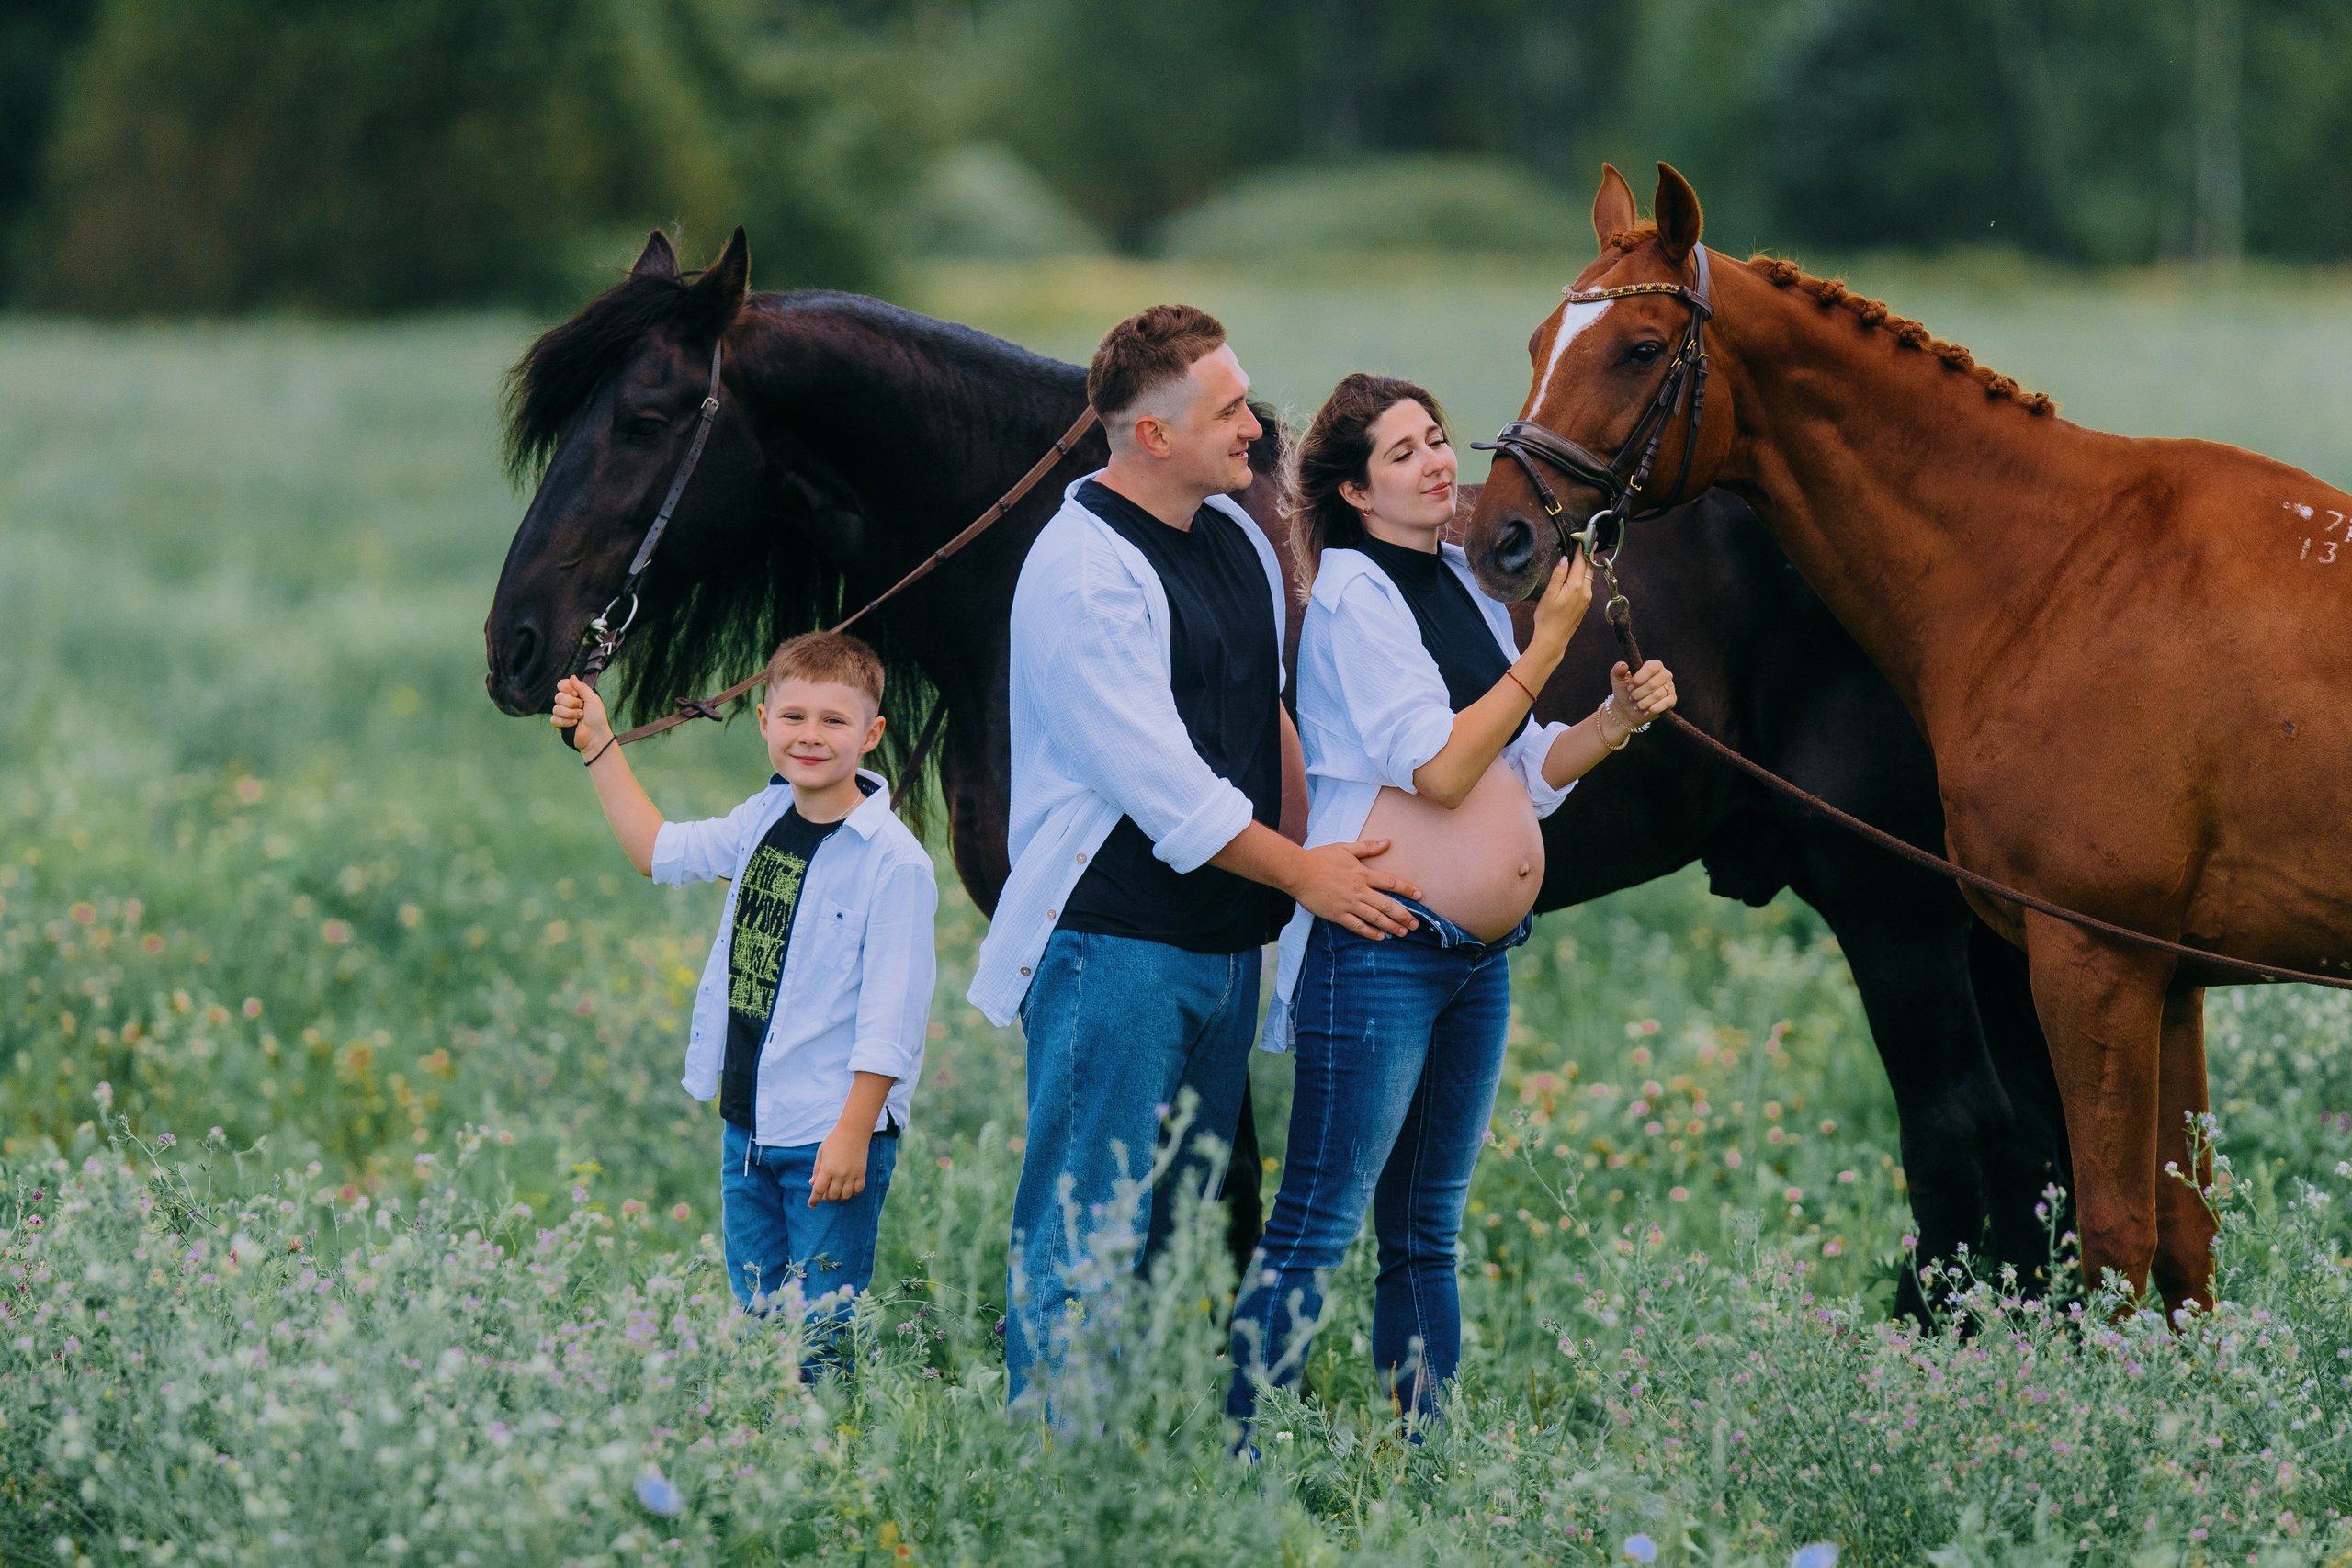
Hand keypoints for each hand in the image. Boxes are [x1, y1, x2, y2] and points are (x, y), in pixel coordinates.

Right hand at [552, 676, 610, 755]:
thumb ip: (581, 687)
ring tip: (580, 717)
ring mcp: (563, 713)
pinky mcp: (559, 724)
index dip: (567, 688)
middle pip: (558, 696)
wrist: (596, 735)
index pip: (562, 684)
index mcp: (575, 695)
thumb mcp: (592, 698)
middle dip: (571, 703)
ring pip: (556, 708)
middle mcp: (568, 703)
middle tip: (581, 707)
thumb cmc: (597, 717)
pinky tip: (574, 724)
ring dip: (570, 713)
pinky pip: (554, 719)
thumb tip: (572, 676)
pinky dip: (565, 722)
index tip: (576, 694)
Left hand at [808, 1122, 872, 1205]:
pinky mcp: (862, 1173)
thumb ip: (817, 1169)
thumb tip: (812, 1183)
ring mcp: (852, 1174)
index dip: (814, 1199)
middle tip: (824, 1192)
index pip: (818, 1190)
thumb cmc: (834, 1140)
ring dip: (838, 1197)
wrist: (854, 1131)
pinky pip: (858, 1190)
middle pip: (832, 1195)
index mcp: (827, 1168)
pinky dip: (852, 1193)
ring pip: (845, 1196)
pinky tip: (848, 1188)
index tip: (811, 1205)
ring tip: (836, 1190)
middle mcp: (840, 1174)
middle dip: (826, 1197)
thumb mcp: (821, 1153)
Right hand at [1287, 839, 1420, 939]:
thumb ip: (1368, 847)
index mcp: (1362, 873)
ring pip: (1375, 918)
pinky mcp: (1337, 915)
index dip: (1406, 889)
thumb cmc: (1320, 858)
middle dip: (1404, 915)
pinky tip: (1380, 937)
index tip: (1419, 895)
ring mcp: (1349, 904)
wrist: (1298, 871)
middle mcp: (1359, 891)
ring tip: (1403, 932)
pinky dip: (1370, 933)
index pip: (1390, 882)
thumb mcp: (1345, 848)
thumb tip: (1388, 842)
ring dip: (1391, 926)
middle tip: (1415, 924)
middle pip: (1387, 905)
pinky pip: (1357, 926)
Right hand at [1526, 548, 1593, 660]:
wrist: (1553, 639)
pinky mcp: (1585, 604)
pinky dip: (1585, 574)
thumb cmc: (1547, 617)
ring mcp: (1587, 598)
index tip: (1584, 536)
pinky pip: (1587, 584)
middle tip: (1589, 540)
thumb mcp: (1549, 594)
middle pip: (1588, 567)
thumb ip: (1558, 574)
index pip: (1581, 561)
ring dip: (1587, 563)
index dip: (1582, 547)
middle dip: (1588, 553)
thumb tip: (1565, 558)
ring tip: (1586, 552)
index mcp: (1576, 586)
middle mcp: (1585, 591)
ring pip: (1589, 576)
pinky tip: (1581, 571)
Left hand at [1610, 659, 1676, 726]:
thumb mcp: (1618, 679)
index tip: (1629, 687)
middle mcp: (1665, 674)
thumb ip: (1618, 670)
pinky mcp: (1671, 700)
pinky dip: (1653, 709)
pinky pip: (1665, 704)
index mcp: (1654, 666)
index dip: (1639, 678)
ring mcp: (1670, 687)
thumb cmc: (1624, 691)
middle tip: (1631, 697)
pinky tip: (1645, 711)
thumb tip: (1623, 665)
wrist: (1627, 709)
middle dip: (1638, 693)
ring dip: (1643, 702)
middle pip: (1653, 683)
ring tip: (1636, 705)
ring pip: (1657, 695)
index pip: (1651, 668)